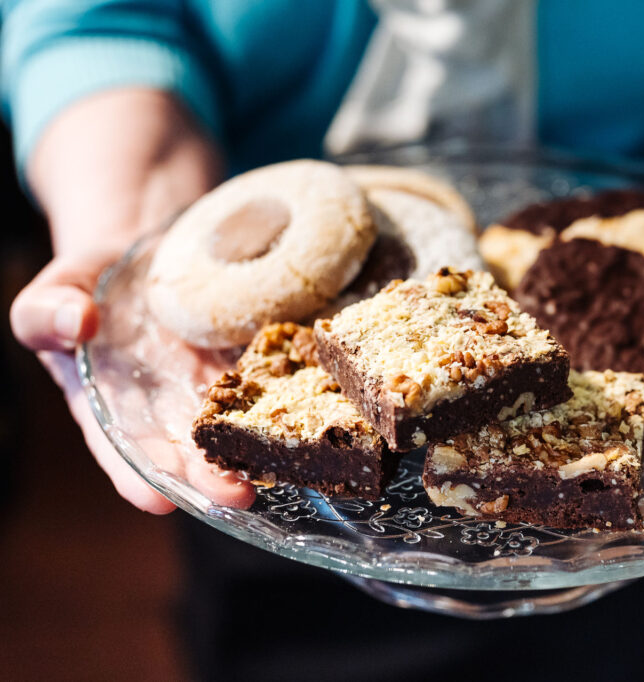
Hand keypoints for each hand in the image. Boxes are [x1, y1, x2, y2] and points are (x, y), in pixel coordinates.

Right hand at [9, 88, 253, 512]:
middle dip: (212, 477)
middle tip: (238, 495)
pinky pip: (274, 376)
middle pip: (191, 451)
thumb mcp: (55, 291)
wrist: (149, 247)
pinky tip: (314, 403)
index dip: (140, 477)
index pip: (124, 452)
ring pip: (239, 423)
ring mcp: (216, 384)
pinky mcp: (253, 358)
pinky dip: (293, 390)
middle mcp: (171, 406)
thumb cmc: (91, 282)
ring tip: (281, 467)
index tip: (158, 501)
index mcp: (116, 407)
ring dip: (260, 447)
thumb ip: (47, 312)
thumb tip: (75, 322)